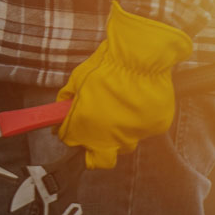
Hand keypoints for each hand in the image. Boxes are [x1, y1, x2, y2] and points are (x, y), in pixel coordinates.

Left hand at [56, 2, 192, 168]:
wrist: (140, 56)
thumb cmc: (106, 66)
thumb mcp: (77, 80)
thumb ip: (67, 102)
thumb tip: (58, 114)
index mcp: (85, 127)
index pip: (72, 143)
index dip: (71, 135)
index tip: (73, 127)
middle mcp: (110, 139)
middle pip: (101, 158)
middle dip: (97, 148)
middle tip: (97, 130)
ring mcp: (135, 135)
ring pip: (124, 143)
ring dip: (119, 132)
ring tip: (121, 108)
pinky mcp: (156, 127)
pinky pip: (145, 128)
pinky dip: (140, 119)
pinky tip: (138, 100)